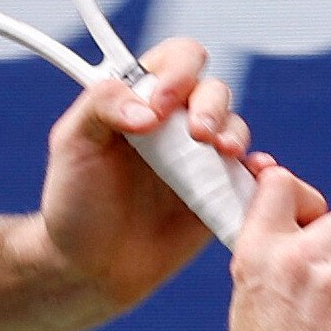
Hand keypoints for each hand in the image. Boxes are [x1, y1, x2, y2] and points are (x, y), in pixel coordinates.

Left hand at [33, 39, 256, 316]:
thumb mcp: (71, 144)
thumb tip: (149, 110)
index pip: (176, 60)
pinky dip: (260, 170)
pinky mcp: (219, 195)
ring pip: (235, 128)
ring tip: (223, 154)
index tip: (157, 108)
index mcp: (141, 99)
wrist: (90, 270)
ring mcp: (200, 159)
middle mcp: (175, 123)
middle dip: (211, 105)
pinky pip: (250, 176)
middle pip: (214, 90)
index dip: (176, 74)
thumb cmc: (74, 204)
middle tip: (198, 135)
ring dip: (234, 133)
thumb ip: (101, 105)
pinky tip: (255, 172)